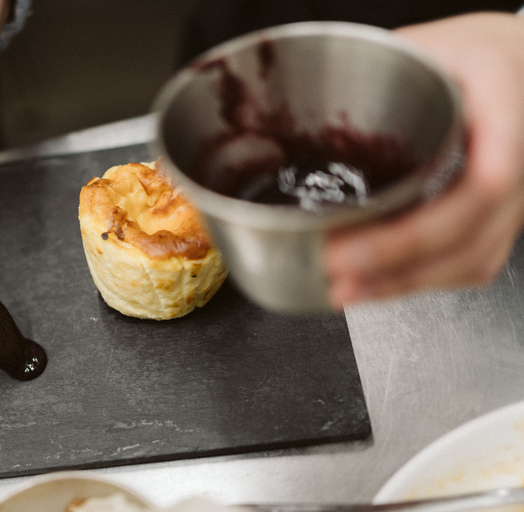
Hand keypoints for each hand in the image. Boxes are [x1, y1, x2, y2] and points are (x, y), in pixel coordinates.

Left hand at [325, 12, 523, 308]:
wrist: (519, 63)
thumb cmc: (473, 53)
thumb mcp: (425, 45)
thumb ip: (374, 80)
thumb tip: (302, 116)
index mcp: (505, 102)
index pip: (484, 181)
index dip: (416, 229)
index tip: (351, 247)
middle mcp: (523, 155)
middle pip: (471, 231)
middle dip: (396, 263)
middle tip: (335, 270)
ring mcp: (519, 193)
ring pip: (474, 257)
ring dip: (406, 283)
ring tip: (347, 290)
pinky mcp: (504, 216)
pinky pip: (476, 261)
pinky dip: (425, 280)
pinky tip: (382, 286)